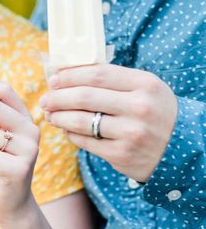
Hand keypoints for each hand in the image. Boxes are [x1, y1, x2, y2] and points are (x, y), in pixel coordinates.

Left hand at [39, 64, 177, 182]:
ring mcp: (130, 133)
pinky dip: (71, 134)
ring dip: (59, 116)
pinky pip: (86, 142)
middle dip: (58, 97)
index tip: (54, 79)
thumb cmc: (155, 112)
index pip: (97, 75)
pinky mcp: (122, 155)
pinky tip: (66, 129)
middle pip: (85, 96)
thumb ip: (113, 80)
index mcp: (144, 84)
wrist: (182, 150)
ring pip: (81, 120)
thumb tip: (69, 73)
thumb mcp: (145, 88)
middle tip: (46, 99)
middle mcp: (139, 107)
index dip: (70, 76)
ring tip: (50, 114)